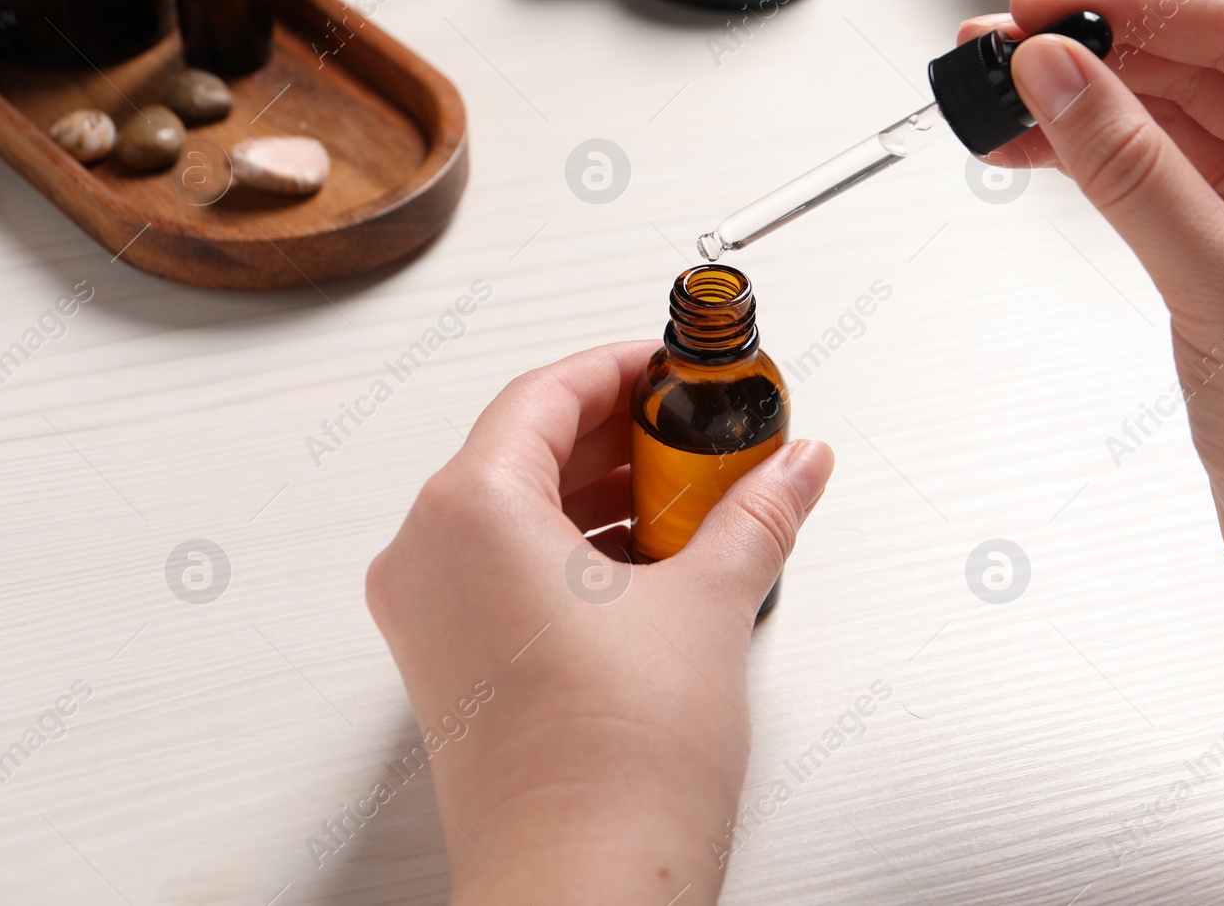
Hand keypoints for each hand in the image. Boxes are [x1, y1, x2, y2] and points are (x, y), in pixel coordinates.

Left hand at [366, 341, 833, 904]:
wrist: (583, 888)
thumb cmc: (614, 765)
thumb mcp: (707, 605)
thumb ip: (757, 514)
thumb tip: (795, 466)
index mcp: (468, 512)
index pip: (546, 394)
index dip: (624, 369)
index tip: (679, 369)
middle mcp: (427, 556)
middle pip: (527, 449)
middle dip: (627, 437)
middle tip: (706, 436)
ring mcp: (429, 617)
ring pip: (517, 512)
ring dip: (607, 495)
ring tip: (696, 502)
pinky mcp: (449, 667)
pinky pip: (507, 569)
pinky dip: (578, 551)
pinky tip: (654, 565)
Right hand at [963, 0, 1223, 628]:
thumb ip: (1133, 175)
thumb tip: (1056, 75)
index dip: (1142, 9)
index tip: (1044, 8)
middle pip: (1211, 76)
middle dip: (1102, 55)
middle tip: (998, 45)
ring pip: (1180, 132)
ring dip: (1090, 112)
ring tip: (996, 95)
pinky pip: (1167, 191)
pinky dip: (1102, 171)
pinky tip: (1036, 151)